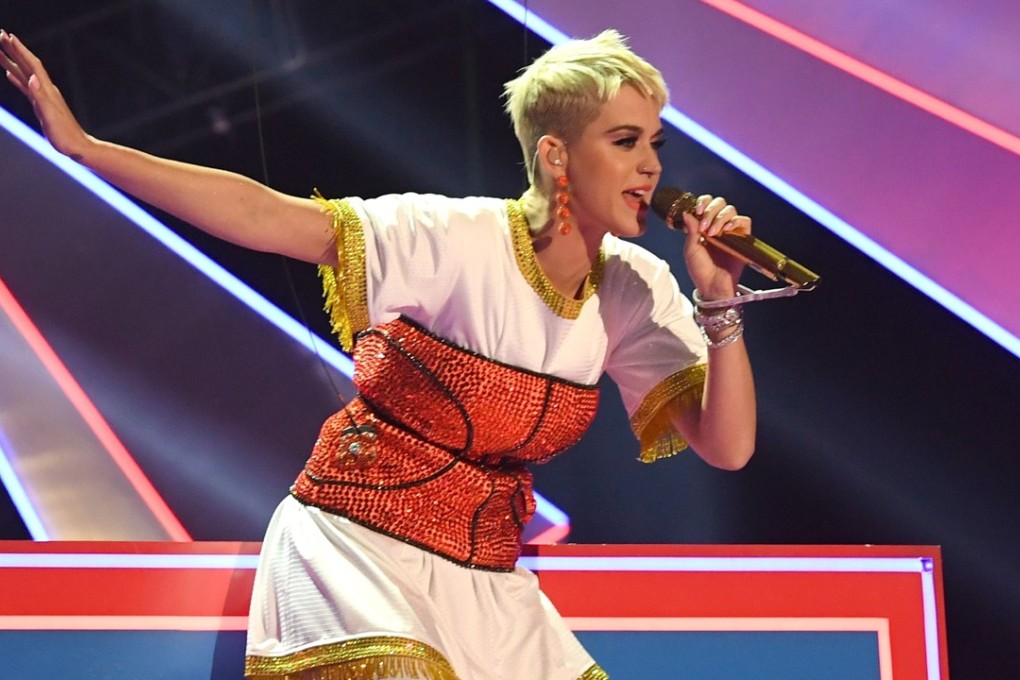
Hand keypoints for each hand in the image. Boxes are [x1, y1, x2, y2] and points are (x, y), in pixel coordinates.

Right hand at [1, 30, 90, 159]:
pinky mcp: (42, 106)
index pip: (32, 65)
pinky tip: (10, 75)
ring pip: (25, 74)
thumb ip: (40, 97)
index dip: (20, 51)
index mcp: (47, 90)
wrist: (78, 147)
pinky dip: (17, 79)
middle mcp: (45, 90)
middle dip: (13, 50)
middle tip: (0, 35)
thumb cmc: (65, 135)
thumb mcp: (50, 116)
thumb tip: (32, 78)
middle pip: (27, 66)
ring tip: (0, 51)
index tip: (7, 36)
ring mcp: (43, 97)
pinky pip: (26, 88)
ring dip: (13, 61)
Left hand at [679, 194, 751, 300]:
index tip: (698, 210)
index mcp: (704, 226)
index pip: (706, 204)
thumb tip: (687, 212)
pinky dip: (735, 222)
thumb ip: (691, 230)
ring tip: (712, 233)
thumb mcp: (690, 249)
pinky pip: (744, 221)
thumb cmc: (700, 270)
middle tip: (704, 226)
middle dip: (711, 210)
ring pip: (731, 210)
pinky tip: (726, 230)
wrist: (712, 286)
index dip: (703, 202)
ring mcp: (731, 231)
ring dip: (720, 218)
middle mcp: (718, 225)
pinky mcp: (743, 238)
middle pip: (720, 203)